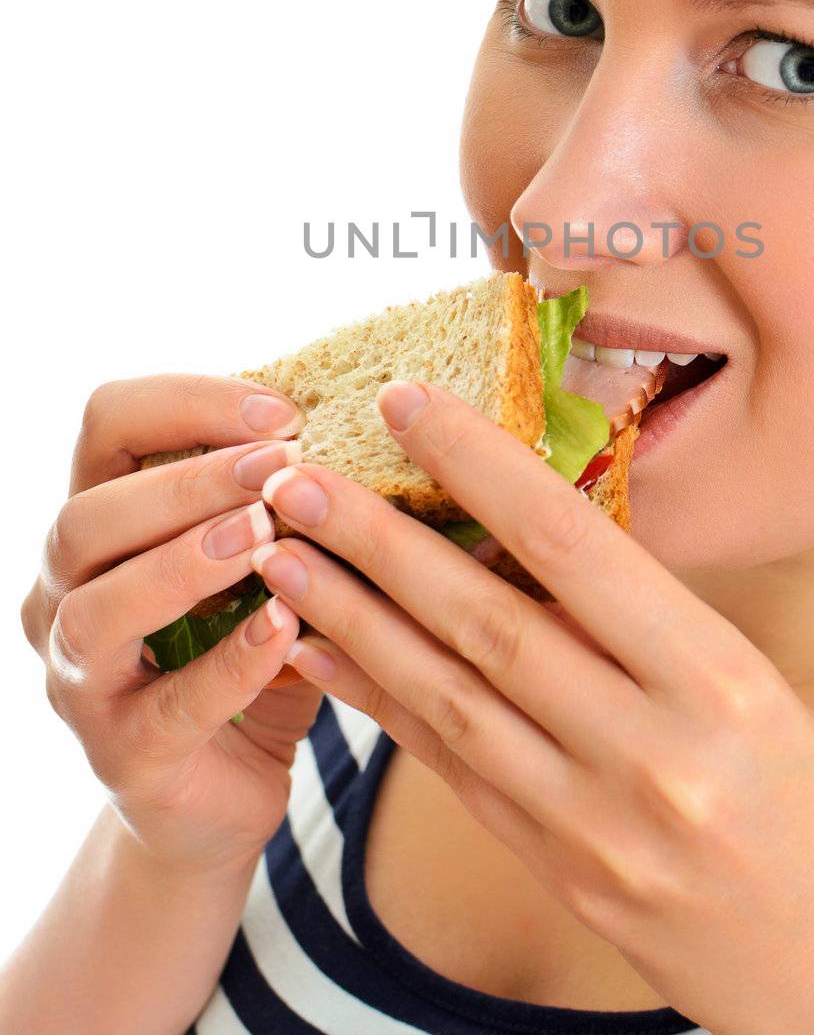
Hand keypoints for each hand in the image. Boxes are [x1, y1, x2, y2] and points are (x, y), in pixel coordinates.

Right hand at [21, 374, 323, 875]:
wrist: (218, 795)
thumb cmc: (246, 649)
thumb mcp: (260, 562)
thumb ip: (280, 499)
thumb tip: (365, 419)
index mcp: (100, 522)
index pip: (109, 423)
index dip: (188, 402)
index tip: (284, 412)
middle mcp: (63, 593)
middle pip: (86, 515)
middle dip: (187, 482)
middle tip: (281, 464)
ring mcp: (79, 680)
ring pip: (97, 609)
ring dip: (184, 562)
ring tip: (266, 534)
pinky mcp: (123, 757)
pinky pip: (169, 706)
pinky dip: (231, 662)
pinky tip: (287, 627)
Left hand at [256, 381, 813, 1034]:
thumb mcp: (772, 698)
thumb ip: (662, 633)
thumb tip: (550, 542)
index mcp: (721, 686)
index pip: (575, 551)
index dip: (480, 468)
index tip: (408, 404)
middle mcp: (649, 753)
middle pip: (486, 624)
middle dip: (379, 542)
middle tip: (294, 478)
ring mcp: (593, 827)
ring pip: (448, 700)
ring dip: (353, 621)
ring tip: (282, 556)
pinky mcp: (558, 875)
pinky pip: (452, 771)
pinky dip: (382, 706)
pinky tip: (325, 655)